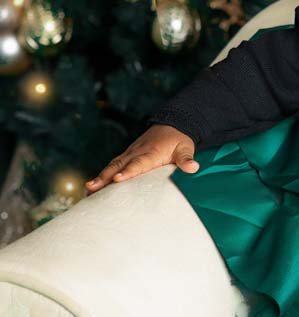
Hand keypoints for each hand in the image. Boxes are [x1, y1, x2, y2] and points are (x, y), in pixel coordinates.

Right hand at [85, 124, 199, 193]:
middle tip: (91, 188)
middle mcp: (136, 153)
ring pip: (112, 166)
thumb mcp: (186, 148)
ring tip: (87, 191)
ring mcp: (130, 154)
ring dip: (99, 178)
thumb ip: (187, 159)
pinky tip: (92, 188)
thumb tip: (193, 168)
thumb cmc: (179, 141)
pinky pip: (113, 166)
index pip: (138, 164)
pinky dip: (102, 176)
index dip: (128, 172)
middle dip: (104, 177)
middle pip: (118, 165)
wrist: (172, 125)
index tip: (117, 179)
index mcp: (151, 153)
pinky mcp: (126, 157)